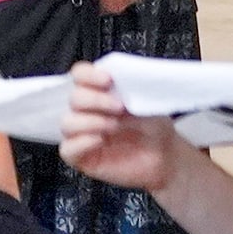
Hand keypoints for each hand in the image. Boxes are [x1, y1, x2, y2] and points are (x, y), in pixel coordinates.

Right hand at [60, 62, 184, 190]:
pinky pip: (67, 150)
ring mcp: (83, 135)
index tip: (108, 79)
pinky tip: (100, 140)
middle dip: (95, 100)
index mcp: (99, 92)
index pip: (80, 75)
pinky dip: (81, 143)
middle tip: (118, 107)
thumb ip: (130, 88)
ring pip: (67, 123)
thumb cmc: (155, 128)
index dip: (88, 75)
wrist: (165, 157)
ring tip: (113, 125)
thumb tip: (120, 80)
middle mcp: (88, 111)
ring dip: (89, 122)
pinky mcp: (83, 158)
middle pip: (74, 98)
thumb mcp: (148, 101)